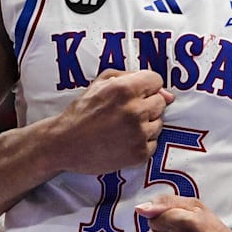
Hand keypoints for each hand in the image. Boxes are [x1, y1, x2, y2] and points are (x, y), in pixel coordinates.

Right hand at [49, 69, 173, 174]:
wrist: (66, 144)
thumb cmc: (82, 111)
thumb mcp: (100, 82)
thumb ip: (132, 77)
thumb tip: (166, 92)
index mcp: (125, 89)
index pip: (157, 81)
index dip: (146, 87)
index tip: (134, 95)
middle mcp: (135, 110)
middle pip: (160, 103)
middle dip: (146, 105)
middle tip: (124, 113)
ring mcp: (138, 134)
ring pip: (158, 124)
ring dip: (145, 125)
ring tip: (122, 128)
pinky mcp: (139, 154)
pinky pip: (153, 144)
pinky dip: (140, 143)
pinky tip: (123, 141)